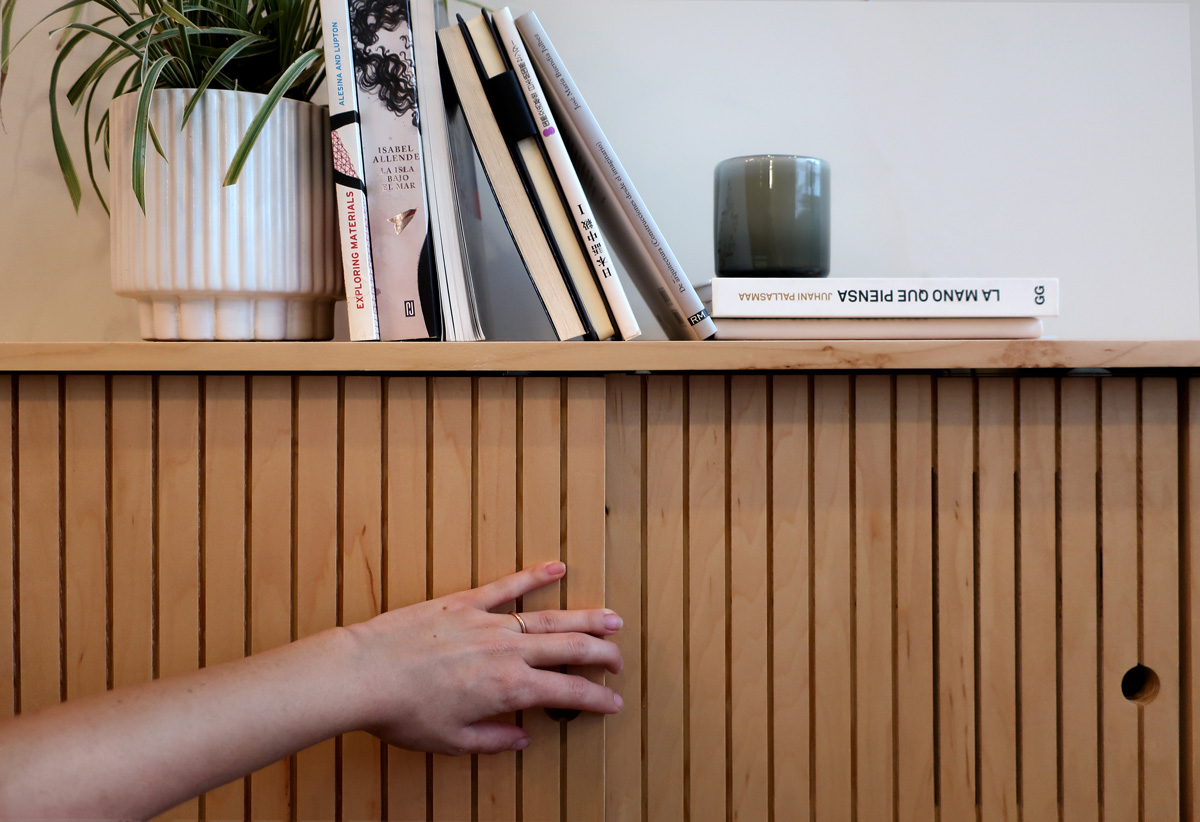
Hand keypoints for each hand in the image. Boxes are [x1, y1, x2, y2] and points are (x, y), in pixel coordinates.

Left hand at [344, 561, 622, 755]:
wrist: (364, 673)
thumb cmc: (402, 712)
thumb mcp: (451, 741)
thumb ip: (493, 740)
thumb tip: (520, 738)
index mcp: (509, 690)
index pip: (567, 693)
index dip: (596, 699)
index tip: (613, 703)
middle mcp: (508, 652)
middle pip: (570, 649)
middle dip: (602, 655)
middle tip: (620, 661)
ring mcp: (489, 623)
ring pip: (550, 617)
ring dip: (586, 617)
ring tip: (612, 618)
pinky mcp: (465, 603)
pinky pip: (508, 586)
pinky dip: (535, 575)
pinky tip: (557, 567)